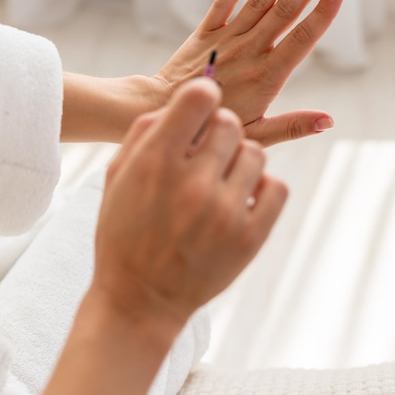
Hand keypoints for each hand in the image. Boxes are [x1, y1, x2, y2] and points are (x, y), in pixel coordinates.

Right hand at [92, 78, 286, 326]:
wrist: (140, 299)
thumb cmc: (124, 232)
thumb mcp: (117, 176)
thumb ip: (146, 130)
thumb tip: (184, 102)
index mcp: (156, 163)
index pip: (198, 98)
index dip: (203, 94)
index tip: (201, 106)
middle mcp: (193, 185)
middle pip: (229, 123)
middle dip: (217, 130)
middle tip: (206, 152)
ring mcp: (225, 213)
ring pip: (255, 153)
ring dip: (239, 159)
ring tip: (220, 180)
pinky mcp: (250, 238)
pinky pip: (277, 186)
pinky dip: (262, 187)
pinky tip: (240, 197)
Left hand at [154, 0, 343, 145]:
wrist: (163, 111)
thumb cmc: (210, 128)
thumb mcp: (256, 135)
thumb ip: (291, 126)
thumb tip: (328, 121)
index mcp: (266, 76)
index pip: (301, 39)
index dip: (321, 14)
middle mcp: (248, 51)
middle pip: (284, 12)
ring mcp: (226, 39)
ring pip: (258, 2)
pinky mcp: (205, 33)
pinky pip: (223, 4)